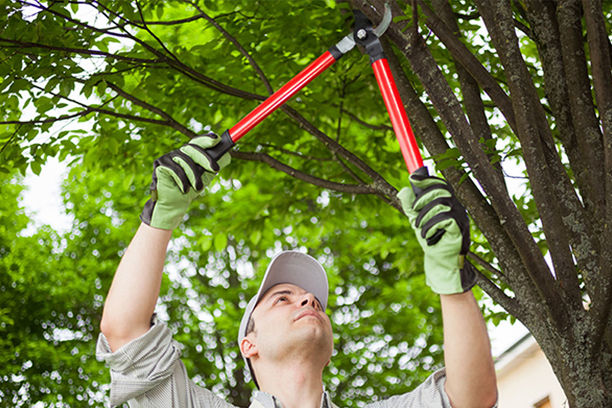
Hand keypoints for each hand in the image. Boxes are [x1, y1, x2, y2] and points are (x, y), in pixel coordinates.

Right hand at [140, 133, 230, 229]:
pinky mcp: (159, 164)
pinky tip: (184, 189)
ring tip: (198, 188)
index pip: (198, 142)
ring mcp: (168, 157)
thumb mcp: (204, 177)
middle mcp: (179, 152)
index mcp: (190, 154)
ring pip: (184, 160)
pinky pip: (173, 168)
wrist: (174, 204)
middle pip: (193, 148)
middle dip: (205, 158)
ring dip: (193, 175)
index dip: (207, 139)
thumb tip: (227, 156)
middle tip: (215, 169)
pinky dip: (181, 180)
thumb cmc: (190, 189)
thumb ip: (212, 166)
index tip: (217, 139)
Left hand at [397, 173, 475, 293]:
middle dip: (423, 198)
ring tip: (419, 228)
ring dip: (425, 215)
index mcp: (447, 204)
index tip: (413, 178)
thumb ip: (410, 206)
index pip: (441, 185)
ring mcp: (460, 217)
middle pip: (441, 190)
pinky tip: (427, 235)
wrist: (440, 262)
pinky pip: (445, 218)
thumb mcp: (416, 221)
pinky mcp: (460, 228)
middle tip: (414, 210)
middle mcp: (457, 208)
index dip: (428, 179)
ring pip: (441, 203)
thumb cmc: (431, 241)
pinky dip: (431, 226)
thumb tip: (403, 190)